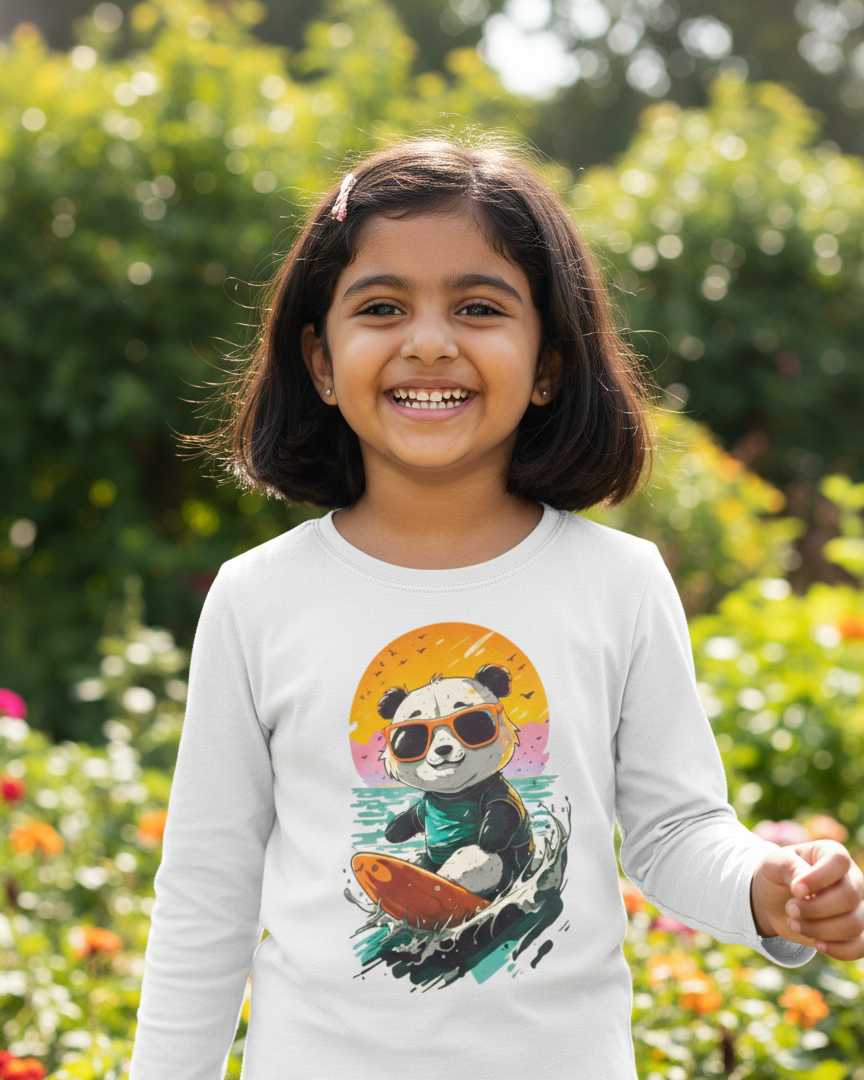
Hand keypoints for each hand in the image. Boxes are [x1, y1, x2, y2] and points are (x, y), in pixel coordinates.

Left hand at [750, 840, 863, 959]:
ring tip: (794, 924)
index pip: (839, 861)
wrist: (774, 900)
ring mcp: (856, 906)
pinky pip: (860, 946)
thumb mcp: (774, 864)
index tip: (795, 889)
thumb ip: (788, 867)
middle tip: (790, 909)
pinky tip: (817, 944)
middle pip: (849, 897)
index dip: (819, 877)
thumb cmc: (777, 875)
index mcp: (831, 854)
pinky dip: (839, 949)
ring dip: (820, 929)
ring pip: (854, 924)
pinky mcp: (853, 931)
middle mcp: (851, 879)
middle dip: (815, 908)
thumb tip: (801, 883)